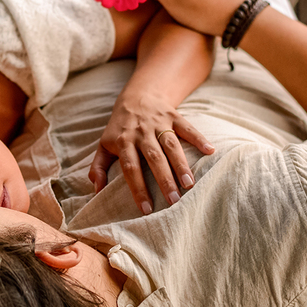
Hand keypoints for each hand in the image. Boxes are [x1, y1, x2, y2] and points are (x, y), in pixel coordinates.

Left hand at [89, 89, 213, 213]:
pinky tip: (210, 150)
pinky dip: (199, 138)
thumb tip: (96, 190)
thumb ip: (99, 167)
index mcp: (123, 142)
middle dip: (163, 179)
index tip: (146, 209)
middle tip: (174, 201)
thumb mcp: (104, 145)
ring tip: (190, 184)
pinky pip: (187, 128)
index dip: (137, 188)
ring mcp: (158, 123)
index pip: (130, 167)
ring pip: (170, 145)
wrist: (136, 97)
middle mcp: (141, 132)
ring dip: (181, 164)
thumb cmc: (120, 128)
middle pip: (153, 158)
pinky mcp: (173, 116)